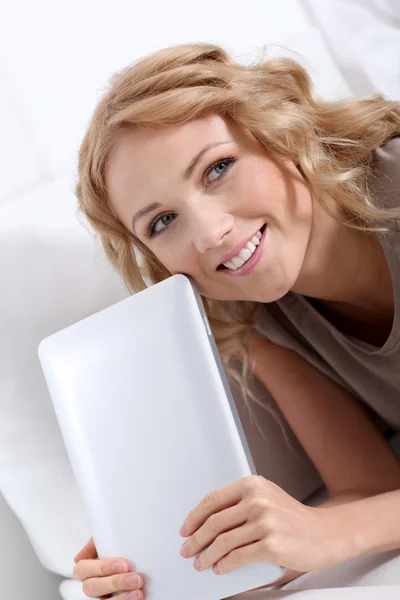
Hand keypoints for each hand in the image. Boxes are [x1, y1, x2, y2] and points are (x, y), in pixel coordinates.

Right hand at [73, 537, 143, 598]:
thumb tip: (78, 558)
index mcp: (88, 569)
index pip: (81, 570)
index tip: (123, 564)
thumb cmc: (122, 548)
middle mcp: (93, 585)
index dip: (101, 568)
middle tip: (135, 579)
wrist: (142, 559)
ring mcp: (103, 597)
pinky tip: (136, 597)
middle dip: (115, 583)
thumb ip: (96, 542)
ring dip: (121, 598)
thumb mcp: (109, 540)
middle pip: (91, 588)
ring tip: (138, 592)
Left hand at [178, 475, 351, 574]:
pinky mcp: (271, 545)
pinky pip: (238, 557)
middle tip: (187, 549)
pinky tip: (219, 568)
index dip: (194, 516)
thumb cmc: (293, 517)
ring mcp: (265, 522)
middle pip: (214, 522)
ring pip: (223, 541)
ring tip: (200, 563)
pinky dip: (224, 565)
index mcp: (252, 485)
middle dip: (196, 539)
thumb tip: (206, 521)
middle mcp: (257, 500)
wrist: (326, 533)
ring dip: (206, 556)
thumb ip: (240, 502)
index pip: (212, 499)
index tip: (186, 529)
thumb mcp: (266, 497)